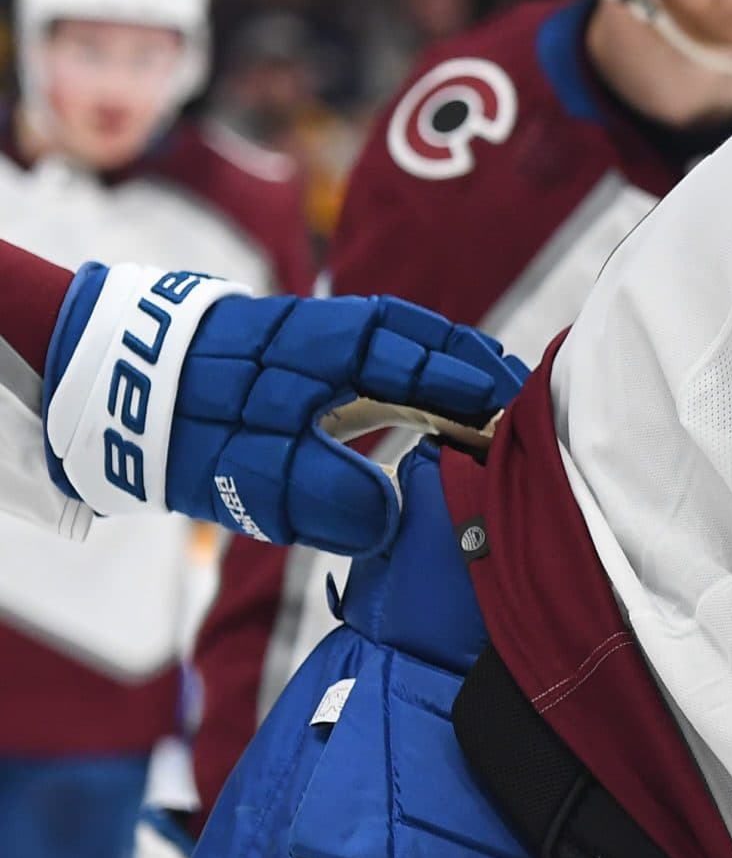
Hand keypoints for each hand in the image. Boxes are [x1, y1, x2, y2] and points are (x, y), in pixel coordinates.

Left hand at [44, 264, 521, 555]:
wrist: (83, 393)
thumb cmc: (158, 425)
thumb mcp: (233, 470)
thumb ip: (311, 491)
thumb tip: (388, 518)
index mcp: (300, 345)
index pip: (399, 344)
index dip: (457, 369)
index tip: (507, 399)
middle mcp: (307, 339)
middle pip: (406, 340)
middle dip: (466, 366)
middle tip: (523, 400)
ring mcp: (298, 354)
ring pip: (387, 353)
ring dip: (442, 374)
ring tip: (491, 404)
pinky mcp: (288, 378)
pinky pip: (362, 372)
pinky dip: (407, 385)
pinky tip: (428, 414)